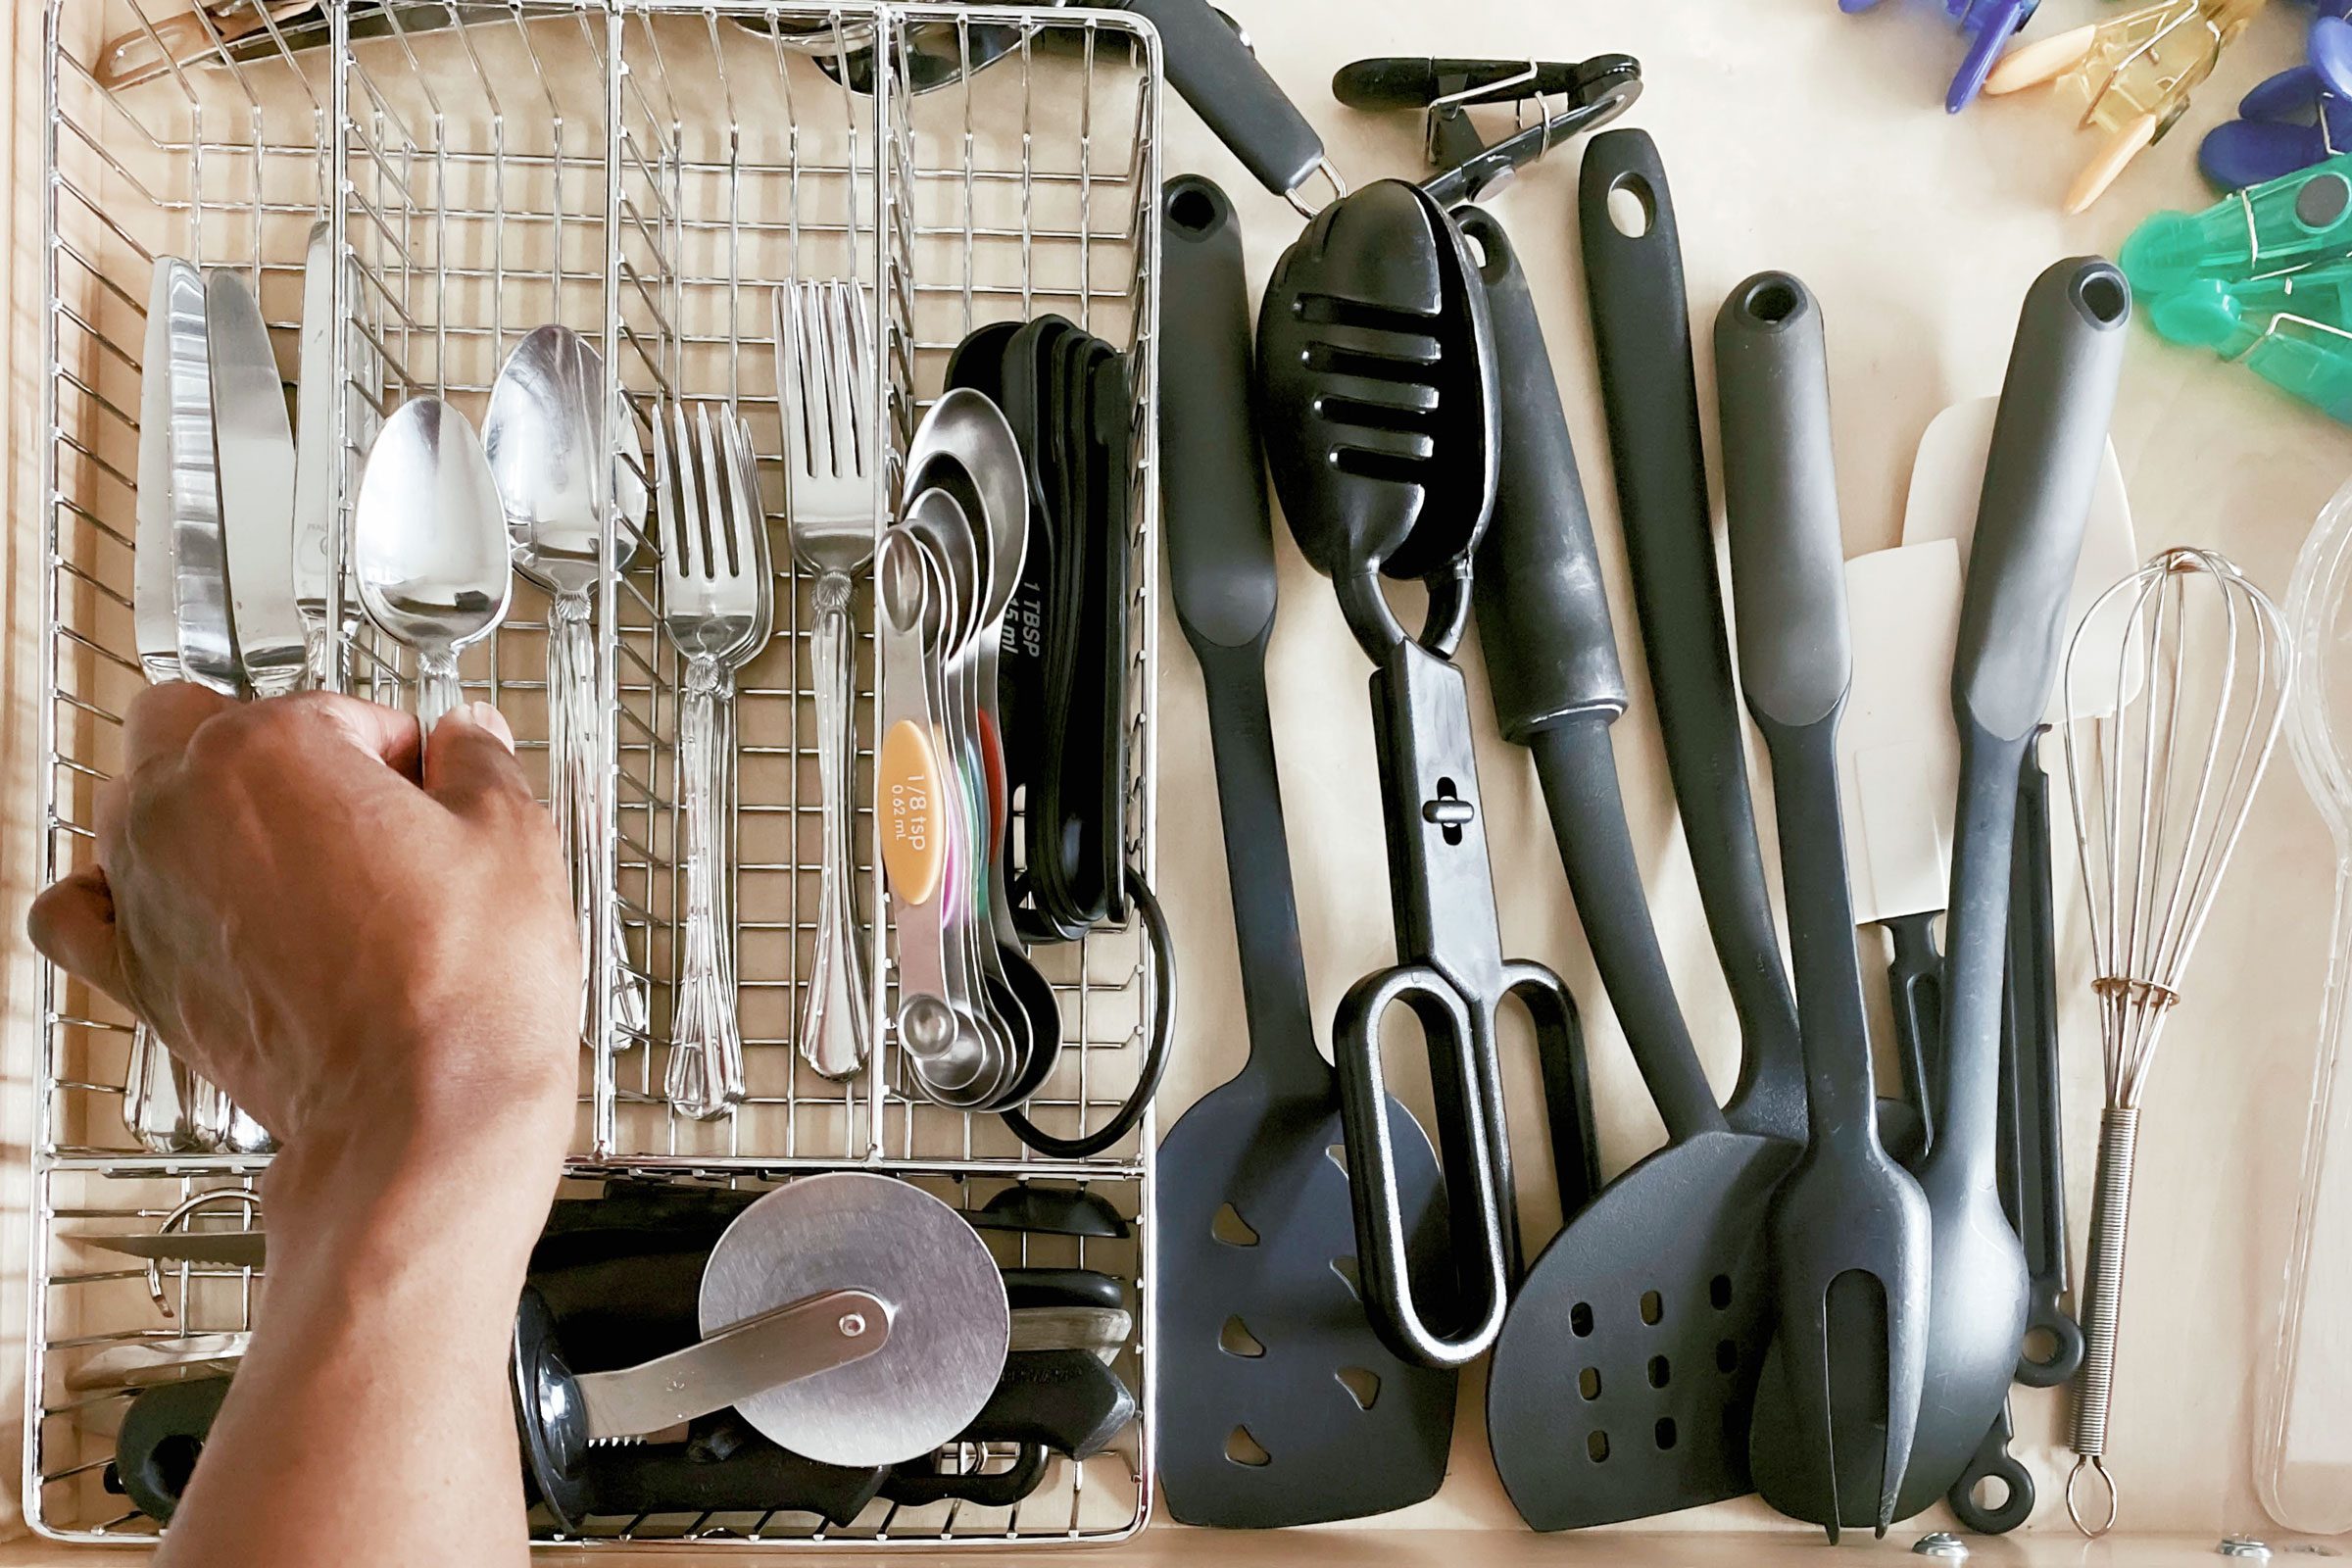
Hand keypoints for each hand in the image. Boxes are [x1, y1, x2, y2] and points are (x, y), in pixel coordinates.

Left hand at [29, 686, 579, 1194]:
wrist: (422, 1112)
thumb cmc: (459, 987)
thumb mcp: (512, 839)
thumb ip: (480, 763)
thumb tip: (468, 739)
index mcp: (271, 747)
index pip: (338, 708)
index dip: (399, 749)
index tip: (429, 790)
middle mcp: (184, 806)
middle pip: (199, 722)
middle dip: (274, 747)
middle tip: (352, 803)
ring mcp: (147, 890)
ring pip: (132, 799)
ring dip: (200, 809)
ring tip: (289, 859)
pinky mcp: (136, 973)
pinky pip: (74, 911)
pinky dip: (106, 896)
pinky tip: (164, 901)